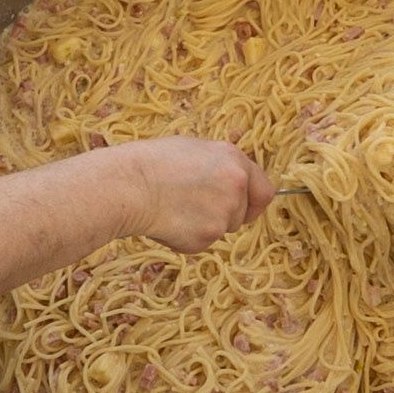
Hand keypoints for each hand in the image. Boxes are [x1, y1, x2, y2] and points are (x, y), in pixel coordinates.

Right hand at [112, 138, 274, 251]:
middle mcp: (236, 188)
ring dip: (205, 224)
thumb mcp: (196, 150)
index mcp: (235, 162)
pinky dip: (187, 235)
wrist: (128, 185)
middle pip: (242, 214)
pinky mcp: (206, 239)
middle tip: (192, 202)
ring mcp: (223, 216)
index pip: (265, 192)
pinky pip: (202, 242)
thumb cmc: (154, 162)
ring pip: (222, 229)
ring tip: (175, 206)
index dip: (252, 201)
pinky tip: (168, 219)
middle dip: (224, 213)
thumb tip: (233, 182)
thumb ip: (222, 167)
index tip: (244, 206)